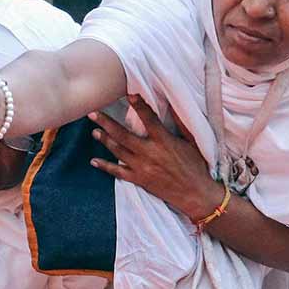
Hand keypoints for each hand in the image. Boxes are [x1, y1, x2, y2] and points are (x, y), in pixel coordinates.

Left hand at [89, 96, 213, 217]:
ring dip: (104, 140)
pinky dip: (105, 167)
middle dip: (106, 123)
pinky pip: (118, 173)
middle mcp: (150, 153)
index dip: (138, 105)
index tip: (129, 94)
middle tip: (93, 113)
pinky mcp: (139, 180)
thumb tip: (172, 106)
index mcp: (164, 141)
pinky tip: (94, 161)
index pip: (148, 119)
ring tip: (94, 131)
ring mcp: (142, 167)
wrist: (196, 194)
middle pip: (123, 135)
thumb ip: (180, 124)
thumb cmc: (196, 166)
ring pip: (118, 151)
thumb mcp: (192, 142)